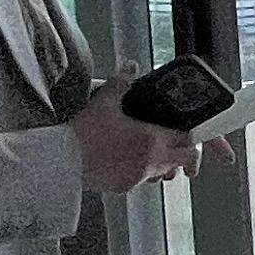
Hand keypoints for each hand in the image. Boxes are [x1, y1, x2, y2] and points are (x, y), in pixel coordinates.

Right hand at [71, 75, 204, 195]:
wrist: (62, 162)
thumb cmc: (84, 134)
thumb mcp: (104, 101)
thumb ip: (121, 82)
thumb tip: (130, 66)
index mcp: (152, 139)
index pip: (188, 139)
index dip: (192, 134)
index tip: (187, 129)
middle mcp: (151, 160)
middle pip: (184, 159)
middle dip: (184, 151)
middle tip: (174, 142)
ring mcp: (139, 177)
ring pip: (164, 171)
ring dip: (164, 162)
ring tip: (150, 151)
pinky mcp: (124, 187)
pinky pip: (142, 180)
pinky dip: (142, 172)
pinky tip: (128, 161)